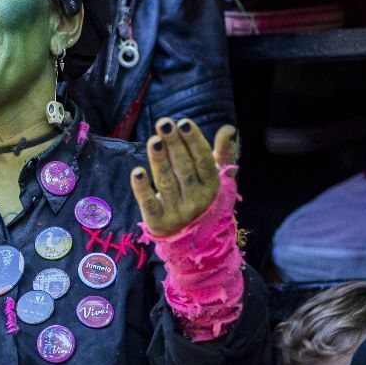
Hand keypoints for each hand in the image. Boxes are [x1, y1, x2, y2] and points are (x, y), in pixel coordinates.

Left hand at [133, 118, 237, 237]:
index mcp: (212, 186)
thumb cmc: (203, 198)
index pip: (203, 161)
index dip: (194, 141)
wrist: (195, 241)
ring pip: (167, 183)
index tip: (183, 123)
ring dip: (159, 160)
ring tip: (153, 140)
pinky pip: (150, 204)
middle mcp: (197, 200)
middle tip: (164, 123)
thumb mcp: (217, 178)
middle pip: (184, 169)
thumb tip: (228, 129)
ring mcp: (178, 212)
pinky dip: (143, 189)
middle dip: (174, 145)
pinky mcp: (159, 223)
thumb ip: (223, 153)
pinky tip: (137, 172)